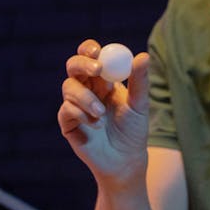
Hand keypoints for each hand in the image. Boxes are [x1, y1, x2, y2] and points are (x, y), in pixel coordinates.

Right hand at [58, 39, 149, 183]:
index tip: (97, 52)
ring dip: (86, 98)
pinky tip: (96, 126)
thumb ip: (139, 82)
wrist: (125, 160)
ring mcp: (74, 104)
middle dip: (83, 64)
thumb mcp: (139, 105)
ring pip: (69, 87)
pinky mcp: (67, 122)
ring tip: (102, 114)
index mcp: (102, 79)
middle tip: (97, 70)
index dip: (89, 50)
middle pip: (73, 66)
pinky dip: (81, 115)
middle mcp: (86, 88)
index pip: (90, 56)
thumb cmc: (134, 131)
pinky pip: (66, 110)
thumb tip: (143, 56)